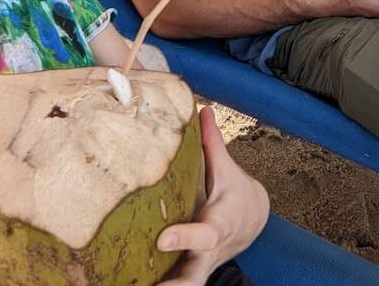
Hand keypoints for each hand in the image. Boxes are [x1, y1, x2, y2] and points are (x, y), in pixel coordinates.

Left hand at [157, 107, 268, 285]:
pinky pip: (174, 282)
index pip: (203, 235)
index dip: (185, 238)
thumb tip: (202, 109)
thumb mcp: (227, 170)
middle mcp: (208, 252)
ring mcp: (199, 266)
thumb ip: (212, 144)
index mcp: (218, 225)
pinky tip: (125, 283)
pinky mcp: (189, 271)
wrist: (253, 221)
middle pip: (193, 277)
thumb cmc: (235, 194)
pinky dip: (154, 284)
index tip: (162, 239)